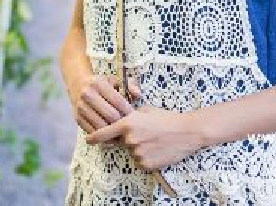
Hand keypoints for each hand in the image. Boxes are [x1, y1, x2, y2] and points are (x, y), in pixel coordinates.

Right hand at [69, 74, 137, 133]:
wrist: (77, 84)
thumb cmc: (101, 84)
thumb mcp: (115, 80)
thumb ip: (130, 85)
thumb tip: (138, 95)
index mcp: (97, 83)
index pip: (118, 101)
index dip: (128, 110)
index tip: (135, 117)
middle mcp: (87, 94)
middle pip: (111, 115)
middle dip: (122, 123)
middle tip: (130, 127)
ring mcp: (80, 107)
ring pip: (101, 125)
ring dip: (113, 131)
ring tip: (122, 132)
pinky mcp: (77, 118)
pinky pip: (93, 131)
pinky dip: (103, 136)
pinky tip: (111, 135)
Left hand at [85, 106, 205, 170]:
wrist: (187, 132)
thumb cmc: (166, 118)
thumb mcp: (145, 111)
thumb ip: (130, 117)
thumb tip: (119, 121)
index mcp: (127, 123)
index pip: (104, 133)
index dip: (94, 137)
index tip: (88, 140)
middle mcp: (130, 139)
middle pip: (121, 143)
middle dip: (128, 140)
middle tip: (146, 134)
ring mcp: (138, 153)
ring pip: (132, 153)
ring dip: (139, 149)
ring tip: (155, 141)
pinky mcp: (146, 164)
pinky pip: (141, 162)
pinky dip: (147, 158)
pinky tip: (158, 150)